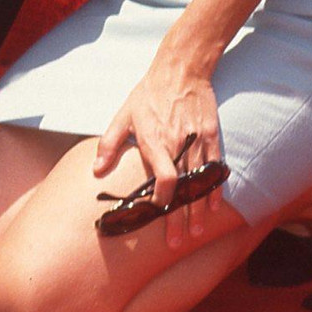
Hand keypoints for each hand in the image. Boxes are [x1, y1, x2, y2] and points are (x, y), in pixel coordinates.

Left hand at [93, 39, 222, 243]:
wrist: (181, 69)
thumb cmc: (147, 94)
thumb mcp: (123, 115)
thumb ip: (109, 144)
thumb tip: (96, 172)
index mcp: (155, 139)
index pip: (163, 177)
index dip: (162, 199)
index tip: (157, 212)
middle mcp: (178, 142)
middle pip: (182, 187)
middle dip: (180, 217)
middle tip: (177, 242)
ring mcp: (197, 140)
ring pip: (200, 181)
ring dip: (199, 209)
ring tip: (196, 231)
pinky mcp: (211, 135)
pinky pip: (215, 168)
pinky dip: (215, 189)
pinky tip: (213, 207)